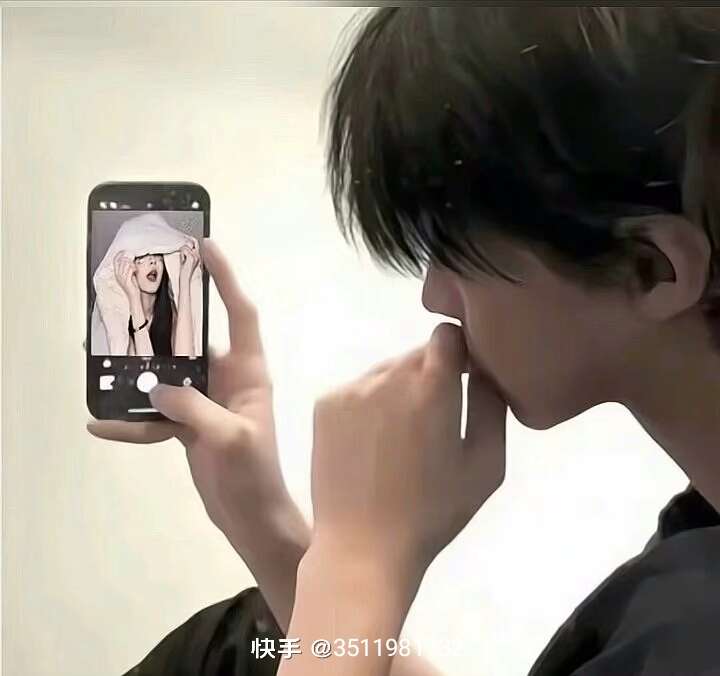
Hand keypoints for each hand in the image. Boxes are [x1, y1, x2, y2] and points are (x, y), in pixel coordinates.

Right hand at [88, 239, 291, 544]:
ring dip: (136, 371)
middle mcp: (227, 379)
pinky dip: (131, 419)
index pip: (240, 314)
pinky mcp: (188, 424)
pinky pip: (154, 413)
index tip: (204, 246)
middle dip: (161, 323)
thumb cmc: (255, 476)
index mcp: (249, 372)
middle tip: (127, 302)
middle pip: (192, 340)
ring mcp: (205, 401)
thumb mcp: (230, 439)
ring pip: (166, 374)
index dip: (226, 278)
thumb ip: (195, 409)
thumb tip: (157, 387)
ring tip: (98, 360)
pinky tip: (101, 423)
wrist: (250, 516)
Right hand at [113, 251, 139, 299]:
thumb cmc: (133, 287)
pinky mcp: (126, 281)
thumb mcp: (129, 276)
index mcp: (117, 274)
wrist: (134, 296)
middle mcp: (118, 275)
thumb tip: (131, 261)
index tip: (125, 251)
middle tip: (132, 256)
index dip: (120, 255)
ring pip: (125, 265)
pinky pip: (129, 270)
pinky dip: (133, 268)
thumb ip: (129, 269)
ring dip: (131, 263)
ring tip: (134, 264)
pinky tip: (135, 269)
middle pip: (120, 261)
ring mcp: (122, 278)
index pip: (115, 261)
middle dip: (127, 258)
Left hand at [310, 323, 506, 579]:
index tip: (464, 379)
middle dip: (432, 375)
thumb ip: (492, 405)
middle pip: (418, 353)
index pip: (449, 334)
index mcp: (433, 387)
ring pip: (387, 370)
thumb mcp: (486, 465)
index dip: (460, 352)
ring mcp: (352, 387)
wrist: (362, 546)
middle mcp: (389, 375)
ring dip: (400, 389)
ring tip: (401, 438)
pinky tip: (372, 443)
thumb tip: (487, 368)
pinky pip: (358, 388)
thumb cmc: (433, 513)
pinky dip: (370, 404)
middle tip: (434, 421)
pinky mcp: (325, 403)